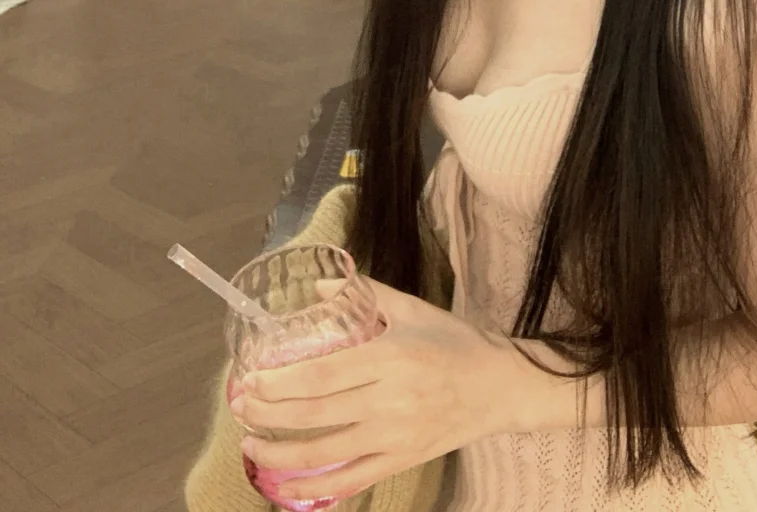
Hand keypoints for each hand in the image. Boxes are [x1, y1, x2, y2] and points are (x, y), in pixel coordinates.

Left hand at [228, 277, 512, 503]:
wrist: (500, 387)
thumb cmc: (454, 342)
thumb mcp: (412, 308)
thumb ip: (365, 294)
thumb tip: (317, 285)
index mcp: (391, 357)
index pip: (324, 373)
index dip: (281, 380)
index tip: (250, 377)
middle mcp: (390, 400)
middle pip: (316, 411)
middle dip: (270, 412)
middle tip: (240, 405)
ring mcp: (395, 436)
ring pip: (326, 452)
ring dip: (281, 453)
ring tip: (251, 444)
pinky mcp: (401, 461)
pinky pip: (351, 480)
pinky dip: (316, 487)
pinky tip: (287, 485)